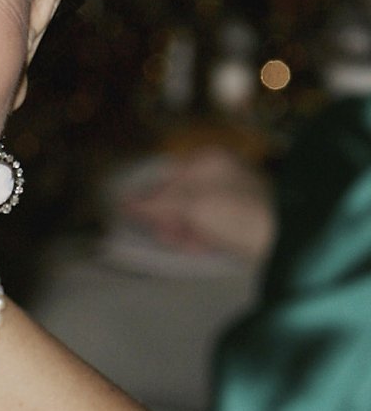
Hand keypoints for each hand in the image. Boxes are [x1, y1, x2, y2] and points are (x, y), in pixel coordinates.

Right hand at [119, 146, 274, 261]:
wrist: (289, 238)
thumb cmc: (238, 215)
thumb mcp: (192, 206)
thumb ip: (156, 204)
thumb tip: (122, 202)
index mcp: (206, 162)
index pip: (163, 181)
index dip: (152, 206)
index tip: (150, 226)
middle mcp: (217, 174)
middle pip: (175, 199)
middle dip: (170, 222)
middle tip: (176, 238)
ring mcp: (229, 196)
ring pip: (189, 216)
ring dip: (185, 233)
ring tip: (194, 245)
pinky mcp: (239, 219)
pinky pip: (207, 226)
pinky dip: (201, 238)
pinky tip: (204, 248)